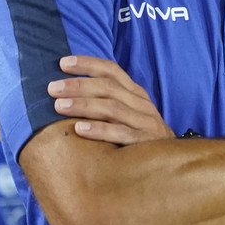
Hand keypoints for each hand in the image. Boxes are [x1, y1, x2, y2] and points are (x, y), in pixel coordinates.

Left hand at [48, 55, 174, 144]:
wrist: (172, 161)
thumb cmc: (138, 135)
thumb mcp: (127, 113)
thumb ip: (105, 101)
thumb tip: (65, 93)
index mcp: (134, 93)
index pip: (111, 71)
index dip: (87, 64)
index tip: (62, 63)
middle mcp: (140, 104)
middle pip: (108, 87)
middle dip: (78, 85)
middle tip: (52, 89)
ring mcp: (144, 122)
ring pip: (112, 108)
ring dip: (84, 105)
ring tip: (59, 106)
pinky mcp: (145, 143)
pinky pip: (121, 134)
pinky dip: (99, 130)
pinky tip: (79, 129)